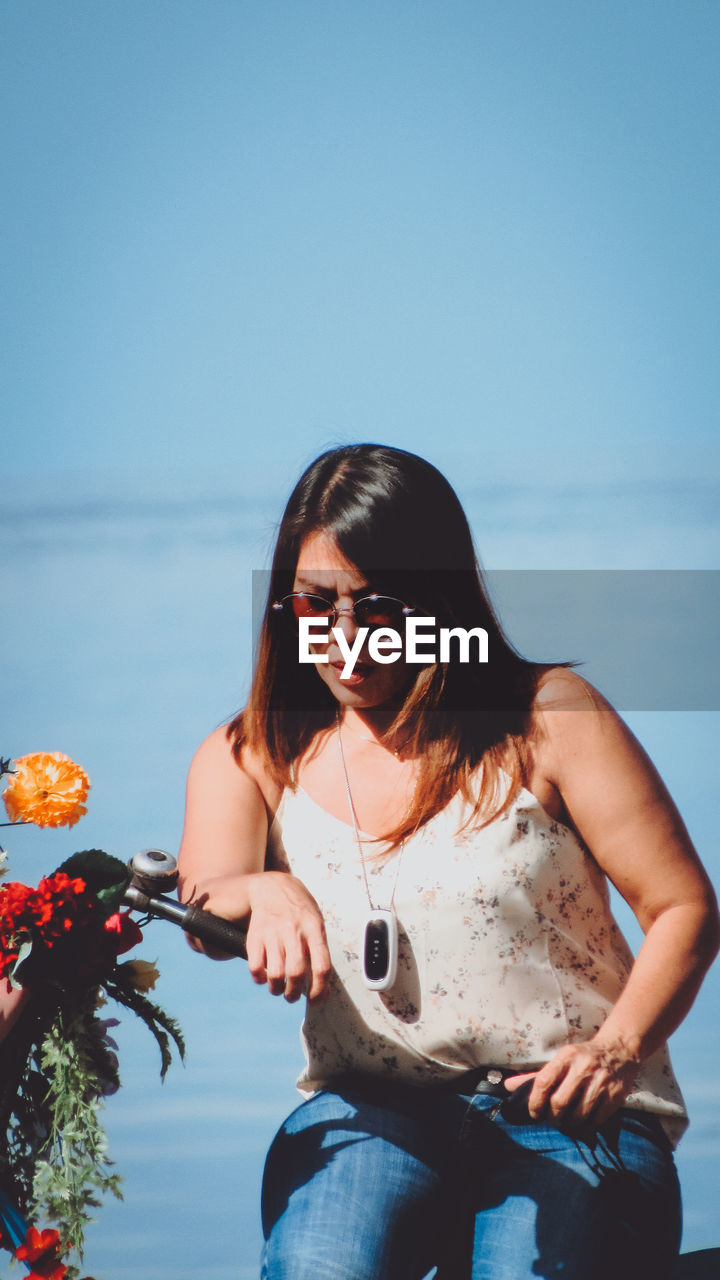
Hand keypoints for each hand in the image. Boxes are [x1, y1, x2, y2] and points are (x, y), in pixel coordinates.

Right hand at [244, 871, 331, 1002]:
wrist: (272, 887)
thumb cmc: (298, 909)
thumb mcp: (316, 922)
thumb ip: (319, 949)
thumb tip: (321, 983)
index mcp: (314, 929)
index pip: (322, 967)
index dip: (320, 990)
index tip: (316, 1000)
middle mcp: (294, 931)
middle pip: (296, 973)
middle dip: (294, 993)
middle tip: (292, 996)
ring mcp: (273, 933)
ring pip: (275, 973)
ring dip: (277, 989)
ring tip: (278, 989)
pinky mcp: (255, 936)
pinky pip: (255, 966)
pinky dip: (259, 978)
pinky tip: (263, 976)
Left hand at [504, 1037, 639, 1130]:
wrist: (619, 1050)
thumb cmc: (583, 1057)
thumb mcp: (560, 1060)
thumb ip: (535, 1076)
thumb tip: (507, 1086)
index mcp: (566, 1056)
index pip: (544, 1082)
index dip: (535, 1102)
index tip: (534, 1113)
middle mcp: (583, 1067)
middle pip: (560, 1102)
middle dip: (553, 1117)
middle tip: (552, 1119)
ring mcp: (601, 1082)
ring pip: (578, 1115)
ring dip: (569, 1125)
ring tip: (566, 1124)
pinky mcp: (615, 1095)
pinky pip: (596, 1121)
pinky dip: (586, 1128)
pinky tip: (582, 1126)